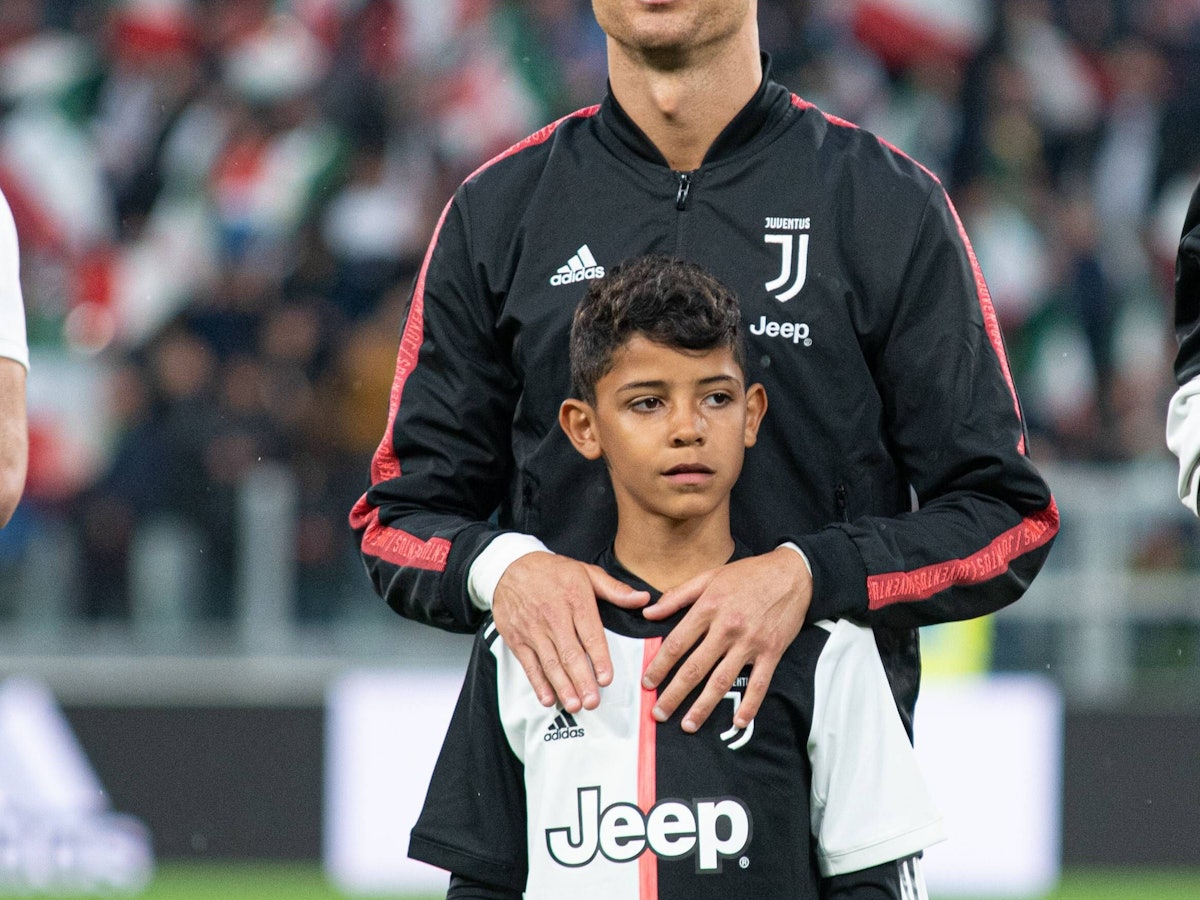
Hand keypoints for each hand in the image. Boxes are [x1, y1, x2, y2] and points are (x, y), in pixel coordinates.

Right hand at [492, 552, 650, 712]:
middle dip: (581, 680)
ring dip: (562, 686)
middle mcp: (554, 616)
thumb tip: (643, 598)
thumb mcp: (585, 572)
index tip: (606, 678)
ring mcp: (533, 629)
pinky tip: (548, 698)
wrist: (510, 566)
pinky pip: (528, 664)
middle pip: (569, 653)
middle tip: (592, 701)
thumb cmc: (552, 571)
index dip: (599, 658)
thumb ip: (615, 589)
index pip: (590, 633)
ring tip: (574, 705)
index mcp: (575, 599)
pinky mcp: (517, 638)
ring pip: (549, 662)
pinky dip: (537, 683)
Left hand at [641, 546, 811, 731]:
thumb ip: (677, 596)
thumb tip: (648, 612)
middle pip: (695, 667)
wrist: (791, 574)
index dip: (659, 665)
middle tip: (659, 713)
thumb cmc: (748, 575)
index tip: (647, 682)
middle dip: (674, 694)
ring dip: (703, 706)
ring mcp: (750, 642)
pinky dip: (749, 705)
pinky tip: (737, 722)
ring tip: (688, 724)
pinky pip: (759, 684)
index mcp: (709, 608)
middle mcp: (727, 628)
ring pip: (722, 680)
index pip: (677, 643)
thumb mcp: (709, 577)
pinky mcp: (771, 652)